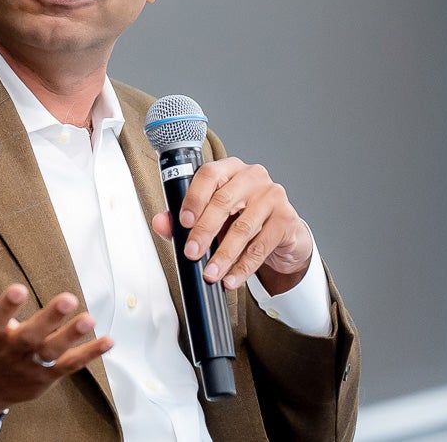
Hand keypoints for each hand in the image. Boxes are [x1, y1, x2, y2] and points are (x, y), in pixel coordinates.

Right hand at [0, 242, 111, 419]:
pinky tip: (108, 340)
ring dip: (72, 335)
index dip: (7, 304)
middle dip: (50, 318)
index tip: (18, 289)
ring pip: (53, 351)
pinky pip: (70, 365)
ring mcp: (31, 364)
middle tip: (68, 298)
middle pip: (31, 335)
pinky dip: (89, 354)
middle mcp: (11, 349)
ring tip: (89, 318)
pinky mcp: (47, 376)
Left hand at [149, 158, 313, 294]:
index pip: (208, 174)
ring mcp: (272, 195)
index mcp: (229, 169)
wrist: (281, 234)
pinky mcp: (286, 218)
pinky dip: (244, 266)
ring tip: (211, 273)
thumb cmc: (240, 219)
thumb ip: (183, 220)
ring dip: (224, 255)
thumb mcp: (211, 218)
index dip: (194, 198)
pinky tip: (232, 278)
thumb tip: (160, 223)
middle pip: (223, 201)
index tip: (183, 222)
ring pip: (243, 227)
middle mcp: (252, 176)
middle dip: (204, 231)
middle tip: (192, 253)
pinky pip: (261, 245)